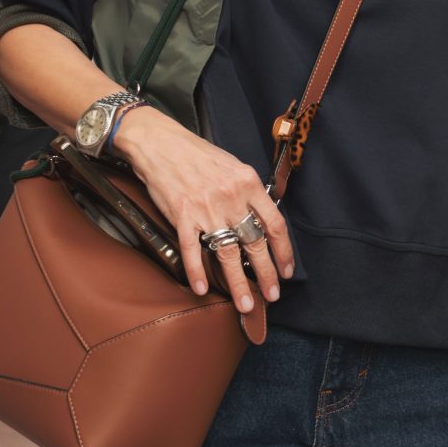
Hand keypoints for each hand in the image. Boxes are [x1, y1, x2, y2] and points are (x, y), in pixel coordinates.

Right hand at [116, 107, 293, 312]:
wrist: (160, 142)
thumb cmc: (197, 154)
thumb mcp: (233, 165)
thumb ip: (248, 192)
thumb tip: (260, 219)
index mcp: (248, 183)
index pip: (275, 223)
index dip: (284, 251)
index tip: (287, 269)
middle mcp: (231, 197)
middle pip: (256, 243)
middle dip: (267, 274)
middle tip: (272, 295)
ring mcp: (206, 208)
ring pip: (228, 253)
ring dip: (238, 283)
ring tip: (246, 304)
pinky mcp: (182, 215)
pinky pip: (192, 250)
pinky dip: (197, 272)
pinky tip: (201, 289)